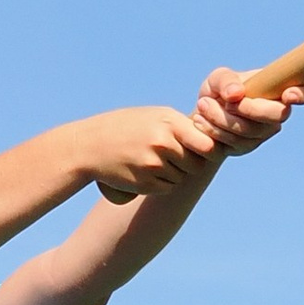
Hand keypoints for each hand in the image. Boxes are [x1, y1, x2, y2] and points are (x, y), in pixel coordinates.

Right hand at [76, 99, 225, 204]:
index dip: (208, 150)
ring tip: (153, 159)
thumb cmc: (126, 126)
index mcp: (169, 123)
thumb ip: (181, 125)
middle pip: (196, 164)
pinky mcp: (145, 184)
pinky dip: (162, 183)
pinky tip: (145, 170)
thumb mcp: (154, 115)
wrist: (90, 146)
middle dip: (190, 162)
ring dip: (174, 173)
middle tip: (174, 155)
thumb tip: (214, 137)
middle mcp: (163, 144)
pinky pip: (167, 188)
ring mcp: (153, 165)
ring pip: (182, 178)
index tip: (202, 149)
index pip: (207, 145)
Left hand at [194, 65, 303, 153]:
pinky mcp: (247, 146)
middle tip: (224, 101)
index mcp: (277, 89)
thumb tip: (236, 94)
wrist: (202, 113)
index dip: (301, 94)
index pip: (302, 91)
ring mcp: (264, 132)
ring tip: (203, 104)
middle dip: (248, 109)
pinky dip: (215, 130)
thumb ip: (226, 80)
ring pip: (251, 130)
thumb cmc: (218, 89)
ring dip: (223, 118)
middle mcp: (276, 113)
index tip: (289, 95)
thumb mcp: (218, 78)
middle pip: (276, 116)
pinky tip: (200, 120)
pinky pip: (235, 143)